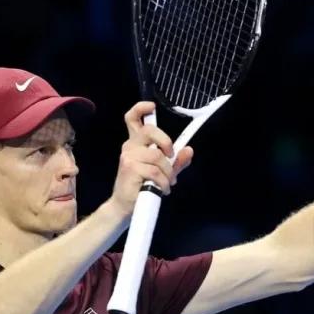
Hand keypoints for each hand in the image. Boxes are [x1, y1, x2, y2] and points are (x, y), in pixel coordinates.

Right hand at [109, 101, 193, 215]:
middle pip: (149, 131)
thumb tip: (189, 150)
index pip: (132, 119)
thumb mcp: (163, 172)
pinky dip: (163, 183)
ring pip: (158, 156)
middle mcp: (130, 146)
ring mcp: (128, 156)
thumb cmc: (142, 186)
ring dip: (167, 172)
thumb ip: (176, 161)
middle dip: (166, 142)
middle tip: (171, 155)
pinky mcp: (130, 168)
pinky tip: (161, 189)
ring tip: (166, 183)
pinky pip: (155, 172)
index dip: (140, 109)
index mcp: (136, 143)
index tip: (152, 106)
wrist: (125, 206)